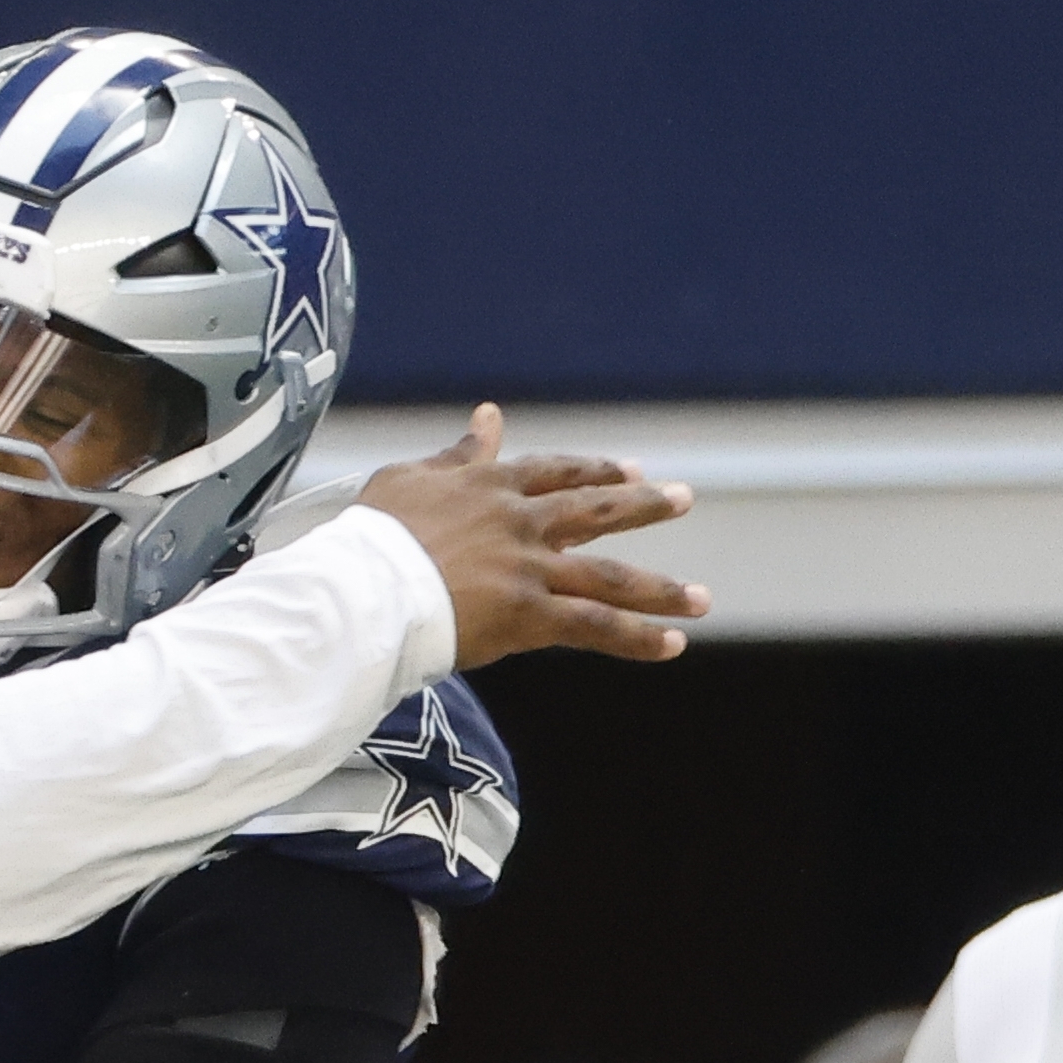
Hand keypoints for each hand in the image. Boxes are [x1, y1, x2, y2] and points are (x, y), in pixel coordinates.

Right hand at [360, 402, 709, 667]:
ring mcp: (529, 568)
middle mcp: (521, 522)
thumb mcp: (407, 480)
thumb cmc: (369, 538)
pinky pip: (594, 626)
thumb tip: (488, 417)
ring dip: (659, 589)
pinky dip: (636, 637)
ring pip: (608, 577)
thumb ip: (456, 455)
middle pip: (596, 512)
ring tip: (699, 599)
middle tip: (682, 500)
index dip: (593, 471)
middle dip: (644, 506)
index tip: (627, 470)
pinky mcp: (529, 615)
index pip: (553, 472)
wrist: (363, 589)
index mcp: (490, 487)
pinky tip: (672, 645)